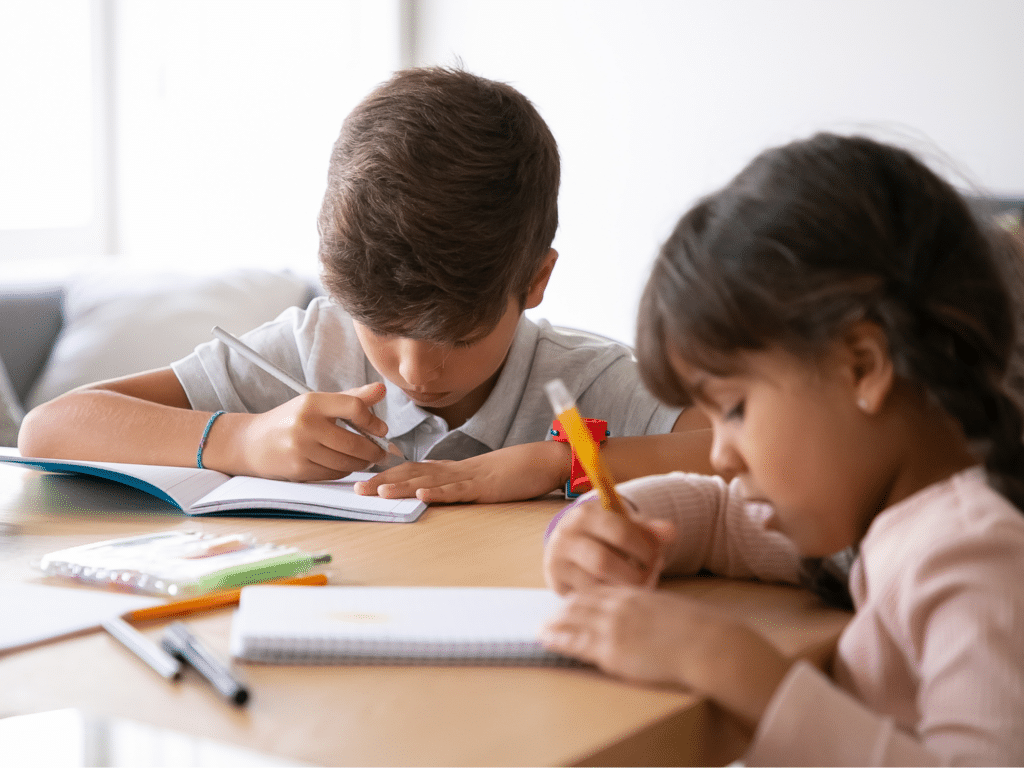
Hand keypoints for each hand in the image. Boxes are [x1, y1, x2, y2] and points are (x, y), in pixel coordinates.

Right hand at [224, 383, 390, 480]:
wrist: (252, 442)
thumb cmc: (291, 420)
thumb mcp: (317, 403)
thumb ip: (351, 398)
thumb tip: (382, 389)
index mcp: (312, 402)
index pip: (353, 407)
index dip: (372, 421)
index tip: (381, 429)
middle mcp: (305, 424)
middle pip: (354, 442)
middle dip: (374, 450)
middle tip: (382, 452)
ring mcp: (301, 449)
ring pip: (346, 462)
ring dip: (362, 463)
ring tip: (367, 459)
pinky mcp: (298, 469)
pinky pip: (333, 474)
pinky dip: (344, 471)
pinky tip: (345, 465)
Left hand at [352, 441, 568, 503]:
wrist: (541, 461)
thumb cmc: (511, 472)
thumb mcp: (476, 481)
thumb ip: (454, 486)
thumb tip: (430, 493)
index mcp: (450, 470)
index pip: (411, 470)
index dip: (385, 475)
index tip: (361, 483)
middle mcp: (453, 470)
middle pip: (412, 473)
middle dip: (383, 480)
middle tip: (356, 488)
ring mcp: (469, 477)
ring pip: (430, 480)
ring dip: (403, 486)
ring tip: (379, 491)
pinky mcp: (486, 487)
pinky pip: (460, 489)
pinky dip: (440, 492)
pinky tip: (423, 494)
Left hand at [540, 585, 790, 729]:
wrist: (708, 645)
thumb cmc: (700, 632)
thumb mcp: (674, 612)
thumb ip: (657, 612)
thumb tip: (656, 622)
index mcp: (637, 595)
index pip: (602, 591)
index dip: (584, 597)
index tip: (573, 601)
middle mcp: (621, 606)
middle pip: (583, 603)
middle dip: (564, 609)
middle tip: (550, 614)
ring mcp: (614, 627)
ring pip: (574, 620)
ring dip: (556, 623)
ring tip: (542, 627)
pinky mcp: (612, 649)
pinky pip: (576, 641)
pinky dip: (558, 639)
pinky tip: (546, 638)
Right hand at [543, 497, 674, 593]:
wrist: (573, 545)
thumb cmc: (606, 534)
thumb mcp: (626, 525)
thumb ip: (649, 529)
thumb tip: (671, 532)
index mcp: (586, 513)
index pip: (620, 532)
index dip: (644, 549)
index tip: (657, 558)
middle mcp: (566, 535)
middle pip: (604, 562)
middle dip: (632, 574)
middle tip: (649, 577)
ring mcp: (557, 560)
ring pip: (594, 583)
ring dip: (622, 589)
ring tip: (638, 585)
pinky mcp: (556, 583)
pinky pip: (588, 597)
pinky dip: (609, 597)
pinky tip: (622, 592)